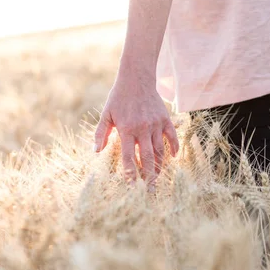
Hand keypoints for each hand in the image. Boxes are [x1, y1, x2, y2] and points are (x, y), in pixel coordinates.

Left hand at [93, 69, 178, 190]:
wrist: (136, 78)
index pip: (129, 157)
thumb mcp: (106, 114)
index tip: (132, 188)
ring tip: (158, 179)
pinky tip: (173, 158)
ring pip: (160, 150)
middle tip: (149, 191)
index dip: (131, 174)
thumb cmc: (119, 97)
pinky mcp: (165, 119)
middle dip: (149, 177)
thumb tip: (96, 152)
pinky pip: (172, 136)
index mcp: (127, 129)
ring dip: (160, 166)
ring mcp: (156, 124)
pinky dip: (174, 147)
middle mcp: (143, 129)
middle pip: (148, 158)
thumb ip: (101, 133)